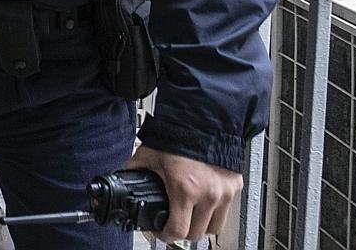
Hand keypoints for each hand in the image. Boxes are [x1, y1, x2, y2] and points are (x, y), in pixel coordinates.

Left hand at [125, 144, 242, 243]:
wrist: (204, 119)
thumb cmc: (178, 135)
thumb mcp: (148, 154)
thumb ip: (133, 169)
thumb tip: (121, 176)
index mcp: (185, 189)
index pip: (178, 230)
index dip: (166, 235)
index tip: (162, 232)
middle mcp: (208, 194)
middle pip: (197, 233)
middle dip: (183, 231)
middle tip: (174, 223)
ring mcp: (224, 192)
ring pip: (215, 226)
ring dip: (201, 225)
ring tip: (190, 215)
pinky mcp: (235, 186)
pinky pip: (225, 209)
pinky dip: (214, 210)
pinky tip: (203, 201)